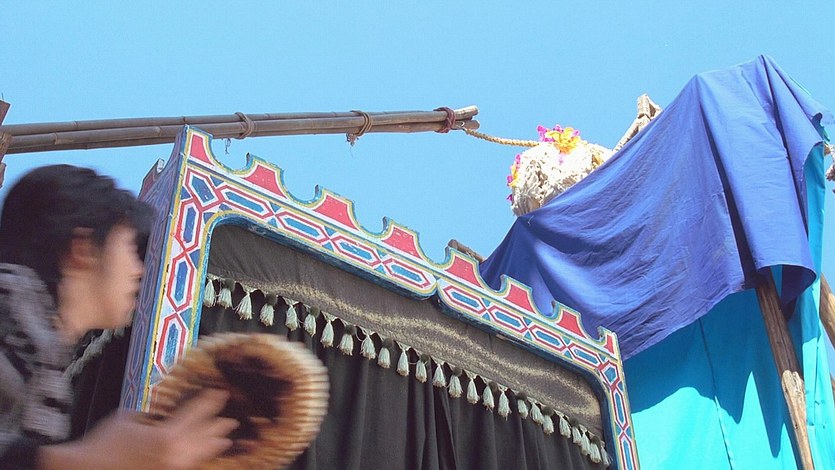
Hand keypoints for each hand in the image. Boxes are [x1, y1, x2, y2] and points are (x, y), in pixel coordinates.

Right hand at [40, 389, 237, 469]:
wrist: (88, 469)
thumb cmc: (105, 443)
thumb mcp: (128, 417)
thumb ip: (150, 409)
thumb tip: (163, 401)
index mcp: (166, 436)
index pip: (195, 413)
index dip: (209, 402)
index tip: (220, 393)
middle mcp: (174, 454)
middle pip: (204, 436)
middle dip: (217, 426)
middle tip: (231, 418)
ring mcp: (172, 468)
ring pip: (199, 454)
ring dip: (213, 444)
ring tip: (226, 439)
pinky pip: (189, 465)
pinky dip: (199, 458)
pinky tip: (204, 456)